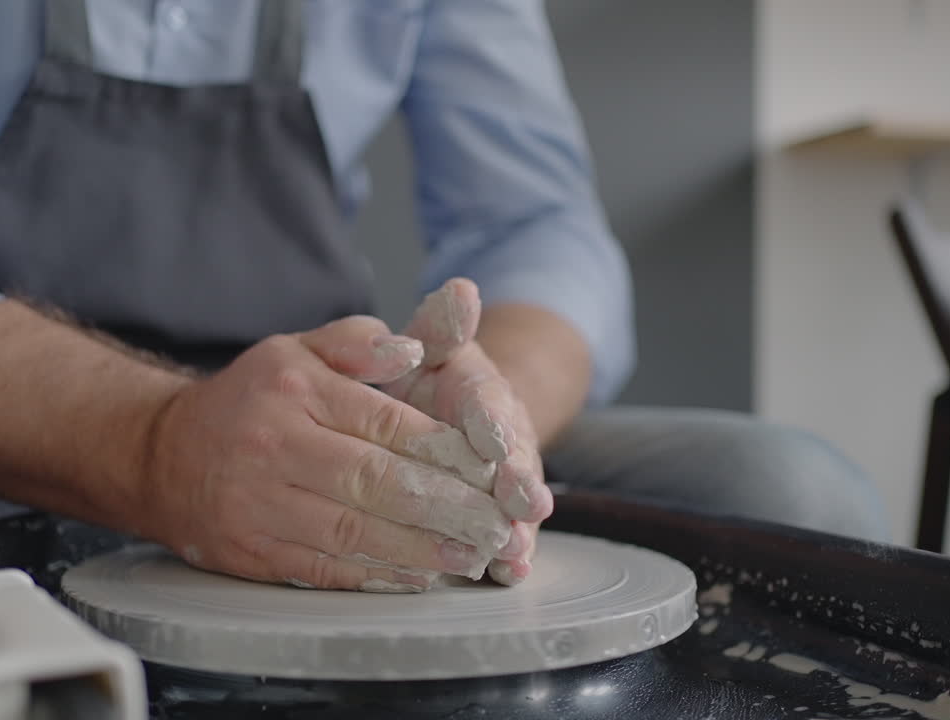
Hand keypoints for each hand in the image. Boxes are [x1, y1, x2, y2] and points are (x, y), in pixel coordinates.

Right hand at [141, 316, 510, 591]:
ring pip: (354, 533)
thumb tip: (412, 350)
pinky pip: (322, 568)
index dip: (445, 451)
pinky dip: (375, 576)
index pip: (386, 422)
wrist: (158, 455)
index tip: (490, 469)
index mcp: (295, 389)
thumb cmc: (245, 400)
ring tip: (469, 556)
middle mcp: (275, 445)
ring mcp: (259, 504)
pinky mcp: (250, 551)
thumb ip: (357, 342)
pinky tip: (415, 576)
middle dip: (445, 508)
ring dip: (419, 550)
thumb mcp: (293, 350)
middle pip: (376, 482)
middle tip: (494, 523)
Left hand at [383, 279, 552, 584]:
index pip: (490, 405)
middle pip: (515, 462)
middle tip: (520, 500)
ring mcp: (506, 484)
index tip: (490, 435)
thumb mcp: (433, 347)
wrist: (462, 418)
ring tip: (514, 549)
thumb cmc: (430, 380)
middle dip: (518, 481)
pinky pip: (507, 538)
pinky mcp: (500, 519)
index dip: (491, 420)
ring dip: (518, 528)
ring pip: (516, 507)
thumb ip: (442, 325)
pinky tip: (508, 575)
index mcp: (483, 395)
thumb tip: (461, 289)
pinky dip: (509, 557)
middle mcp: (505, 442)